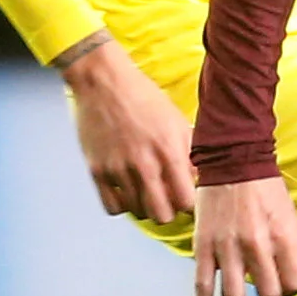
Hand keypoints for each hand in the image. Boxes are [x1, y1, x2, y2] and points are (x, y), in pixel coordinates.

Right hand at [60, 35, 195, 222]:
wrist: (103, 81)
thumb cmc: (144, 97)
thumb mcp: (177, 121)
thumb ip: (190, 152)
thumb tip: (200, 178)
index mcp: (169, 151)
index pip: (186, 201)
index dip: (189, 203)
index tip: (186, 196)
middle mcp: (143, 163)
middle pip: (162, 215)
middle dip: (169, 211)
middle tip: (168, 199)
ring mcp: (118, 169)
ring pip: (138, 212)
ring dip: (145, 207)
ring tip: (148, 192)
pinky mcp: (96, 170)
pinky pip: (112, 207)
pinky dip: (122, 205)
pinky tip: (127, 192)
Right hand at [193, 176, 296, 295]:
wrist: (233, 163)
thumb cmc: (268, 192)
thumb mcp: (291, 220)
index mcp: (283, 238)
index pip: (293, 283)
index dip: (293, 290)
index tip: (288, 286)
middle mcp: (256, 246)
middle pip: (268, 292)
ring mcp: (227, 248)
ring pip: (234, 294)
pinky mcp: (204, 247)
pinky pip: (202, 284)